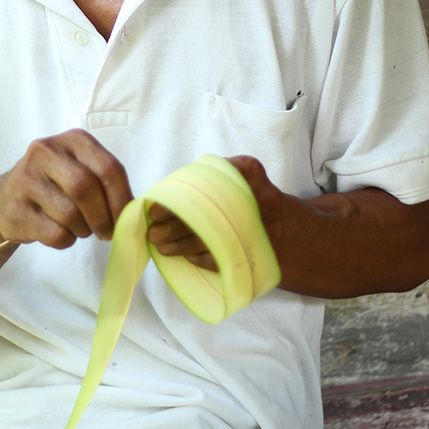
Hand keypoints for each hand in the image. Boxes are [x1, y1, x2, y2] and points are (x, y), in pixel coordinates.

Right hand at [0, 130, 132, 249]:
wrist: (3, 199)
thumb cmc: (53, 187)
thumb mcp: (79, 169)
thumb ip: (105, 183)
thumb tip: (134, 210)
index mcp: (72, 139)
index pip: (108, 167)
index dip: (122, 198)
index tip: (125, 218)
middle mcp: (46, 151)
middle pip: (86, 187)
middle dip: (103, 217)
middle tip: (106, 232)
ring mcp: (26, 178)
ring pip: (69, 213)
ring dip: (83, 229)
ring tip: (80, 228)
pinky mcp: (15, 208)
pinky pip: (54, 233)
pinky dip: (65, 240)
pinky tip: (61, 233)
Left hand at [146, 156, 283, 271]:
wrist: (274, 210)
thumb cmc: (237, 188)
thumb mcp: (226, 172)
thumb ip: (201, 177)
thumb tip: (161, 197)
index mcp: (249, 168)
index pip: (205, 184)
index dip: (177, 200)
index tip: (154, 211)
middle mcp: (261, 194)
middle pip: (211, 214)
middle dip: (176, 227)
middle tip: (153, 234)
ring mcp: (265, 221)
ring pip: (217, 239)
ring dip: (184, 246)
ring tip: (162, 247)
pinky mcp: (263, 245)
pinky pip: (227, 257)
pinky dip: (204, 259)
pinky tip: (186, 258)